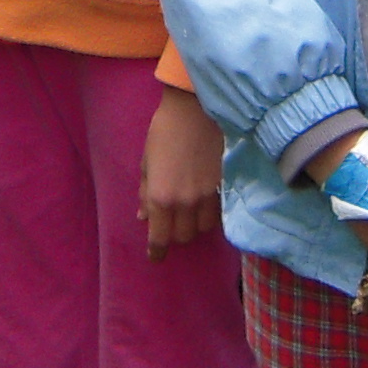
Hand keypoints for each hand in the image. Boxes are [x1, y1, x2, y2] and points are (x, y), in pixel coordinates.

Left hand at [140, 84, 225, 255]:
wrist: (195, 110)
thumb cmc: (164, 132)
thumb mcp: (147, 162)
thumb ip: (146, 192)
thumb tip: (144, 216)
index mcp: (161, 197)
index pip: (160, 237)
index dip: (157, 252)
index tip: (155, 257)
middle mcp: (185, 202)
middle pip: (183, 237)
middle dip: (175, 234)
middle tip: (170, 224)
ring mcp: (207, 196)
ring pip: (203, 228)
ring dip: (194, 225)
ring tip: (188, 213)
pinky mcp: (223, 186)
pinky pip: (217, 213)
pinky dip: (208, 214)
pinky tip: (203, 204)